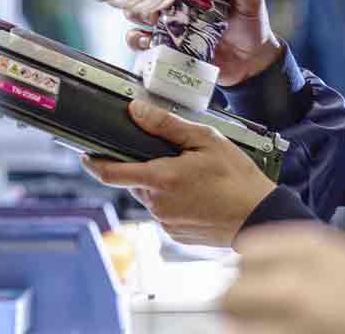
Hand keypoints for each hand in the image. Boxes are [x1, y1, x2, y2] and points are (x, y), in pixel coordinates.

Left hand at [81, 99, 275, 245]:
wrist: (260, 218)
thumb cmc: (237, 179)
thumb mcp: (205, 140)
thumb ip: (166, 125)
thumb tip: (137, 111)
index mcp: (160, 179)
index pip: (112, 173)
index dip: (93, 163)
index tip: (85, 154)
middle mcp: (157, 204)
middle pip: (135, 180)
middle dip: (145, 166)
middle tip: (173, 156)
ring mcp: (166, 222)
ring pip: (150, 196)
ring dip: (161, 184)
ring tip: (193, 175)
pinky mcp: (176, 234)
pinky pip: (165, 211)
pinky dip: (174, 200)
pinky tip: (197, 193)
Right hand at [125, 0, 282, 85]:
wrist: (252, 62)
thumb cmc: (252, 24)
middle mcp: (178, 1)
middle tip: (155, 5)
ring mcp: (171, 23)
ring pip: (139, 14)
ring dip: (136, 15)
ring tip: (151, 21)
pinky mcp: (168, 46)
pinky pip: (143, 42)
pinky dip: (137, 41)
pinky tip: (147, 41)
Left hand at [221, 223, 344, 333]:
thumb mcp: (344, 255)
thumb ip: (299, 257)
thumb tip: (258, 268)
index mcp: (307, 246)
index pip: (247, 253)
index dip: (249, 271)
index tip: (254, 283)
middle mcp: (292, 280)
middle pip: (232, 292)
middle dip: (240, 304)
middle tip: (256, 314)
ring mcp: (292, 320)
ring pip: (238, 326)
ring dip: (247, 326)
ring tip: (270, 327)